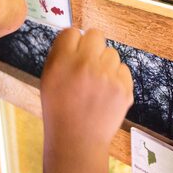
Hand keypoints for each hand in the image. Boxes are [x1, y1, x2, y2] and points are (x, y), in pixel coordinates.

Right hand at [40, 28, 133, 152]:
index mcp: (61, 62)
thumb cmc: (60, 110)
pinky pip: (123, 69)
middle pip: (95, 35)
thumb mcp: (48, 79)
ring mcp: (107, 76)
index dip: (73, 43)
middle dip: (92, 47)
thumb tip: (75, 34)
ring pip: (111, 53)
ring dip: (105, 64)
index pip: (72, 32)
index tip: (73, 53)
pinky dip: (116, 78)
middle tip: (87, 64)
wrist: (77, 141)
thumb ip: (60, 55)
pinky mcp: (123, 88)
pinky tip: (105, 93)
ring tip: (96, 84)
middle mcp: (85, 65)